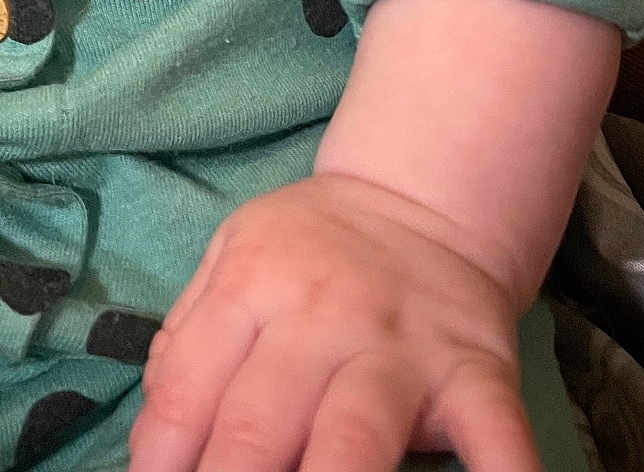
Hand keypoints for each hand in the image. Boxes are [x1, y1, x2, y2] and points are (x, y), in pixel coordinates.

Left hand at [128, 171, 541, 471]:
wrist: (421, 199)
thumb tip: (151, 449)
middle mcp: (320, 314)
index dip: (160, 462)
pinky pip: (492, 432)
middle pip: (258, 423)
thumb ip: (187, 345)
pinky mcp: (476, 371)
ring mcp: (401, 347)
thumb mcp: (230, 258)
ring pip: (355, 435)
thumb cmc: (309, 250)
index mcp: (251, 283)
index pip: (184, 389)